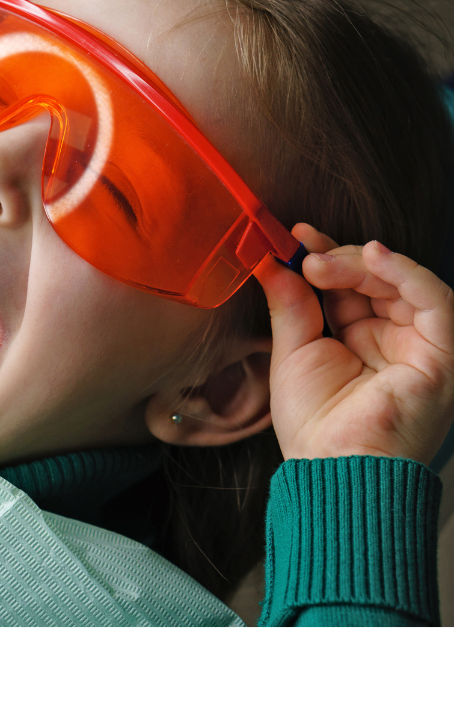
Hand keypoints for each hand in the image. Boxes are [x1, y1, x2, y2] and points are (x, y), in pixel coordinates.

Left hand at [254, 223, 453, 463]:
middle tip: (306, 250)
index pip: (351, 286)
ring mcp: (421, 347)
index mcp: (360, 340)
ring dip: (362, 264)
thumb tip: (272, 262)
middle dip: (340, 258)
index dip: (326, 258)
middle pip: (376, 280)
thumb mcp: (293, 352)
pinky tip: (374, 255)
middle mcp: (394, 340)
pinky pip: (434, 301)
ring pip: (403, 283)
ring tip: (321, 263)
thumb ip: (290, 304)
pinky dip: (406, 272)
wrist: (335, 471)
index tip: (296, 237)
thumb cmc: (314, 427)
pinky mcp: (443, 355)